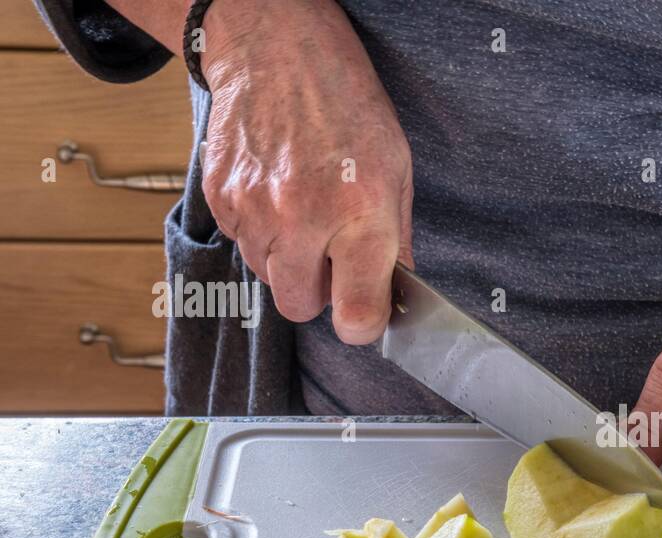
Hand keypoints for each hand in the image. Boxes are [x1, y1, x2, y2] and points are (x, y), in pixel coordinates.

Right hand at [198, 0, 412, 343]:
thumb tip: (394, 293)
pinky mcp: (220, 197)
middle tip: (333, 254)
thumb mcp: (396, 169)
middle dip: (319, 291)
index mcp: (358, 213)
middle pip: (300, 306)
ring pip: (268, 276)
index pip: (356, 314)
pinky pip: (241, 244)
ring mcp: (254, 208)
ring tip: (305, 210)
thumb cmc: (345, 103)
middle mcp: (302, 217)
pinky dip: (260, 232)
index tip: (367, 313)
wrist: (274, 46)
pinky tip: (277, 193)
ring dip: (288, 259)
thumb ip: (395, 240)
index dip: (364, 322)